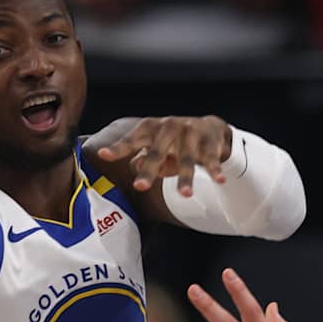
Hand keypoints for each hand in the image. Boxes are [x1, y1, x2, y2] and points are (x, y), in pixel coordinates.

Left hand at [93, 116, 231, 196]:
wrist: (210, 128)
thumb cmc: (175, 142)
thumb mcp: (157, 148)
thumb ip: (145, 160)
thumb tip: (135, 167)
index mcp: (151, 129)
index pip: (131, 140)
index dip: (118, 148)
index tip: (103, 154)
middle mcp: (168, 127)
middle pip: (157, 151)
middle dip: (150, 170)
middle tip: (140, 187)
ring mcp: (190, 132)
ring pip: (187, 158)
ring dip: (186, 176)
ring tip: (185, 194)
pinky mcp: (209, 140)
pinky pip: (211, 158)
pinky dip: (215, 169)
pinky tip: (219, 179)